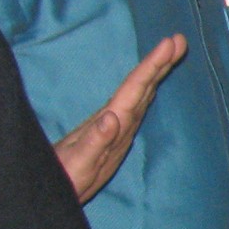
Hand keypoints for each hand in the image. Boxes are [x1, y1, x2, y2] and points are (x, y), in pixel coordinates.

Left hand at [55, 34, 186, 202]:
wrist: (49, 188)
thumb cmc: (64, 178)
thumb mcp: (79, 164)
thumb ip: (94, 142)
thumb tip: (112, 117)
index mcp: (110, 122)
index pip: (133, 89)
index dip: (152, 66)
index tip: (168, 43)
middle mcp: (115, 119)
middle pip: (139, 85)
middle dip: (159, 62)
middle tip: (178, 40)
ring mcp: (115, 126)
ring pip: (140, 92)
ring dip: (156, 72)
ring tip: (172, 52)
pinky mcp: (116, 135)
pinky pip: (137, 105)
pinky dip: (148, 90)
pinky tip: (152, 85)